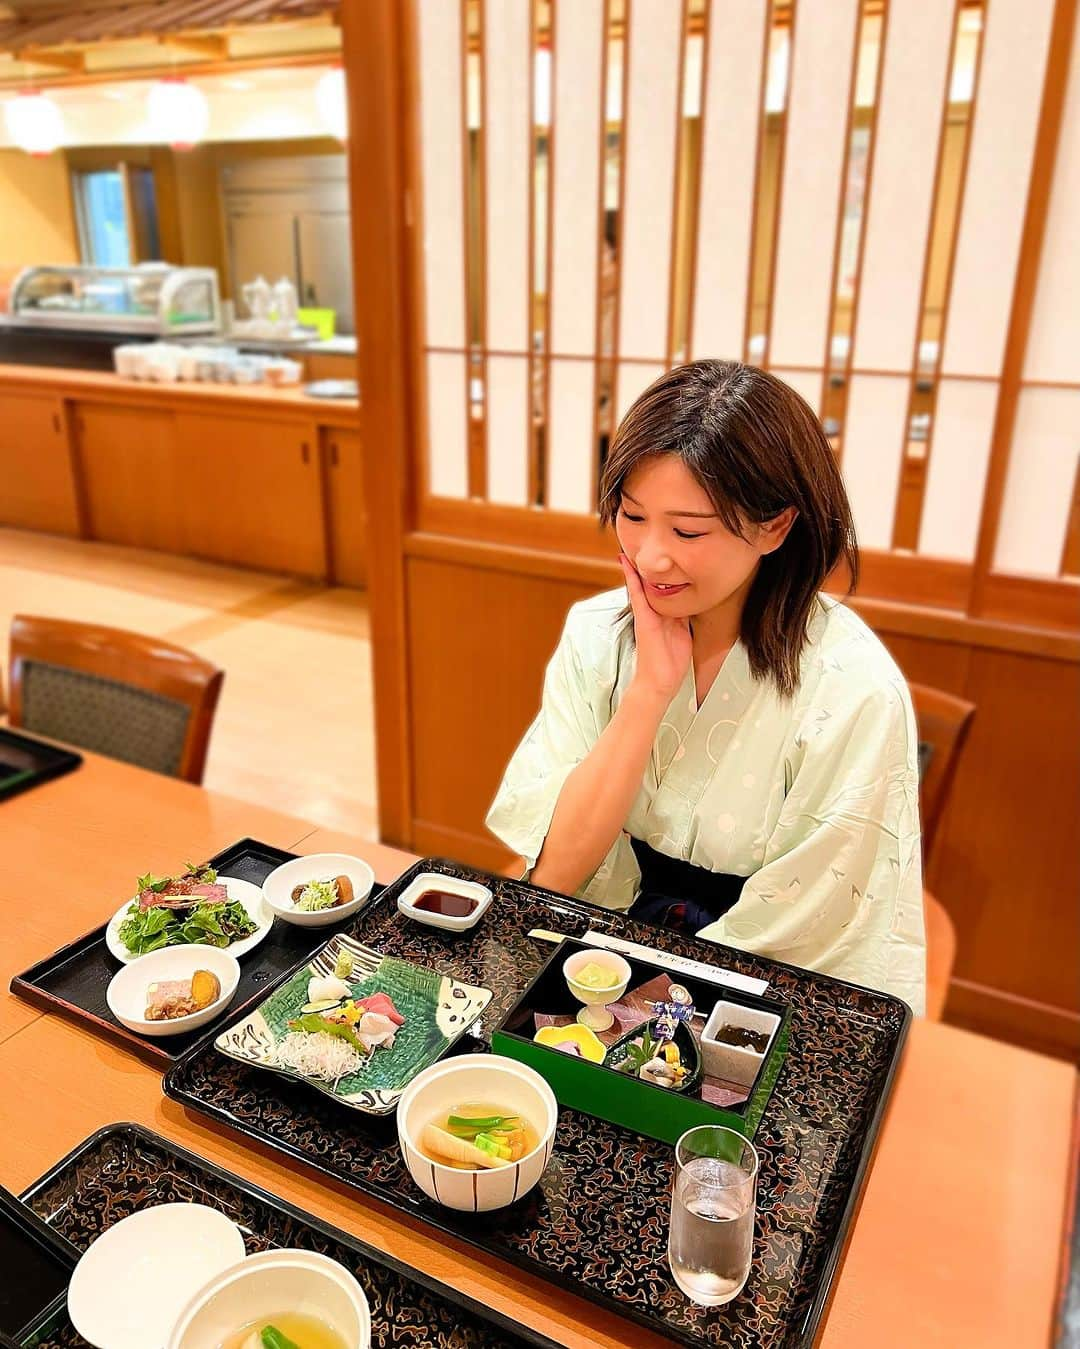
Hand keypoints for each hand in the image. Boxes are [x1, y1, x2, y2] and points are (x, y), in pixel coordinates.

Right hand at [618, 554, 692, 701]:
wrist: (660, 682)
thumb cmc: (672, 663)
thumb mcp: (684, 633)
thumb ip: (684, 617)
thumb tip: (692, 602)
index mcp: (666, 614)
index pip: (665, 587)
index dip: (664, 571)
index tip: (663, 553)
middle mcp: (654, 611)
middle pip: (653, 581)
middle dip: (648, 564)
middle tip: (642, 539)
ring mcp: (646, 613)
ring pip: (643, 583)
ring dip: (637, 564)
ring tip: (631, 542)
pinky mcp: (643, 618)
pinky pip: (636, 593)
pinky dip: (631, 577)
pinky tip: (625, 561)